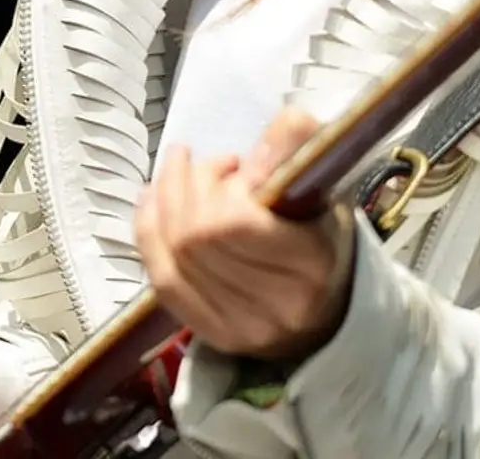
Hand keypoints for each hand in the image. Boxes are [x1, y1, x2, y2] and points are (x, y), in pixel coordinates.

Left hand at [135, 105, 355, 360]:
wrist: (330, 298)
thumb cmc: (320, 227)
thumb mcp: (322, 174)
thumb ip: (294, 141)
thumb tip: (252, 161)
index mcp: (314, 260)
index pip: (235, 222)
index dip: (219, 183)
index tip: (234, 160)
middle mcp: (280, 304)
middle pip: (197, 236)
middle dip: (190, 185)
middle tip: (208, 165)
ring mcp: (244, 328)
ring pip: (175, 257)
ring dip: (167, 203)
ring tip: (181, 176)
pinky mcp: (217, 337)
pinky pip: (165, 283)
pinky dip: (149, 236)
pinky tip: (150, 202)